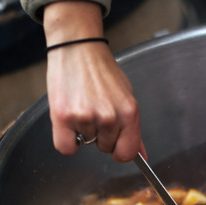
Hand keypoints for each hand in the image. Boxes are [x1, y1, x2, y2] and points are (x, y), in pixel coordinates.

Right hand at [43, 1, 145, 161]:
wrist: (78, 48)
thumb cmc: (102, 72)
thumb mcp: (126, 96)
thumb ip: (133, 129)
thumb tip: (142, 156)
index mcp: (129, 112)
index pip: (127, 153)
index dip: (119, 151)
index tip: (114, 145)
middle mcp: (110, 116)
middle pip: (105, 149)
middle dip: (99, 135)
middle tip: (93, 110)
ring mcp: (86, 117)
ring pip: (84, 144)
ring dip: (81, 131)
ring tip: (81, 105)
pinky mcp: (63, 116)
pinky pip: (65, 147)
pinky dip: (66, 140)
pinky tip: (68, 121)